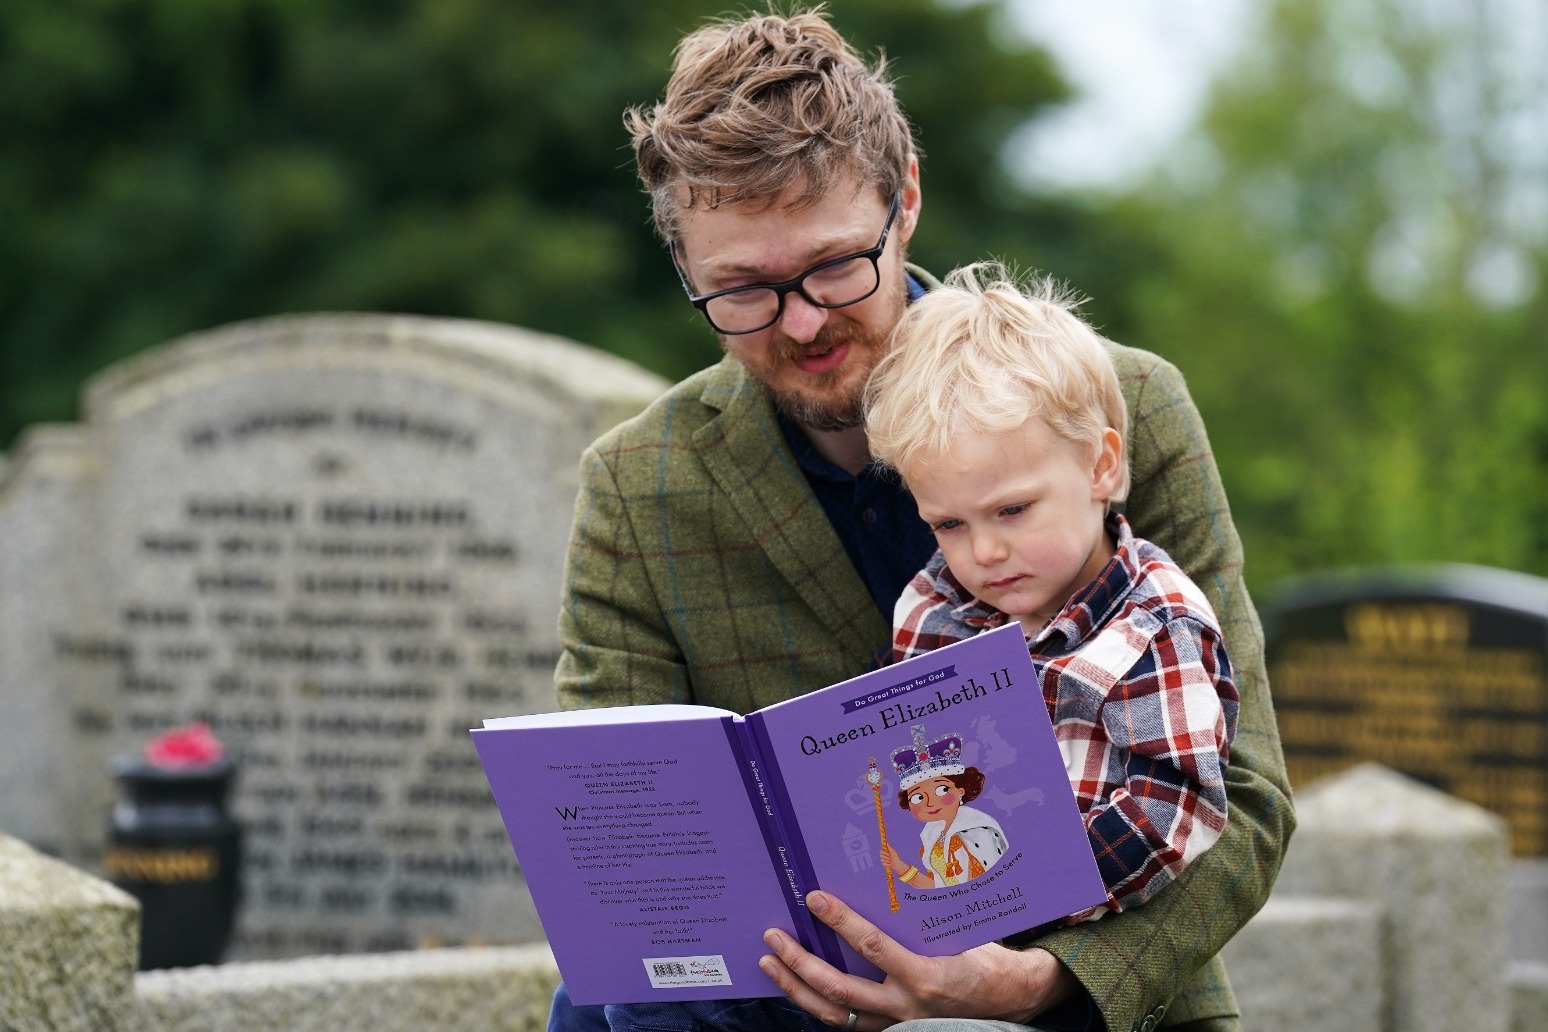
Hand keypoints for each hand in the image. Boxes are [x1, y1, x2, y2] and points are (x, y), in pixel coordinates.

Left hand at [759, 890, 1075, 1029]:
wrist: (1007, 999)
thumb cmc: (982, 958)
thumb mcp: (956, 933)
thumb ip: (920, 918)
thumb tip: (883, 878)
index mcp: (925, 976)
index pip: (872, 947)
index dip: (841, 922)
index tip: (814, 899)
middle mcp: (905, 1006)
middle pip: (838, 989)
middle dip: (799, 962)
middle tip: (772, 937)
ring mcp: (895, 1024)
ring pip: (833, 1014)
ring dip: (796, 988)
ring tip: (769, 963)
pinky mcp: (890, 1031)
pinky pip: (846, 1022)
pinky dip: (817, 1004)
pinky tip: (795, 986)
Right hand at [881, 841, 906, 873]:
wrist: (898, 865)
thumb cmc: (896, 858)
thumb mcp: (893, 852)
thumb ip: (889, 848)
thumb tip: (886, 843)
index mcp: (886, 853)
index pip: (881, 851)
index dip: (883, 852)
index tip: (886, 853)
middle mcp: (885, 856)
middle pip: (880, 856)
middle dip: (885, 857)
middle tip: (889, 858)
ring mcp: (884, 861)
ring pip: (881, 860)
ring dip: (886, 861)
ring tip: (890, 861)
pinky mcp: (885, 865)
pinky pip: (883, 864)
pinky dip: (887, 864)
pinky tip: (890, 864)